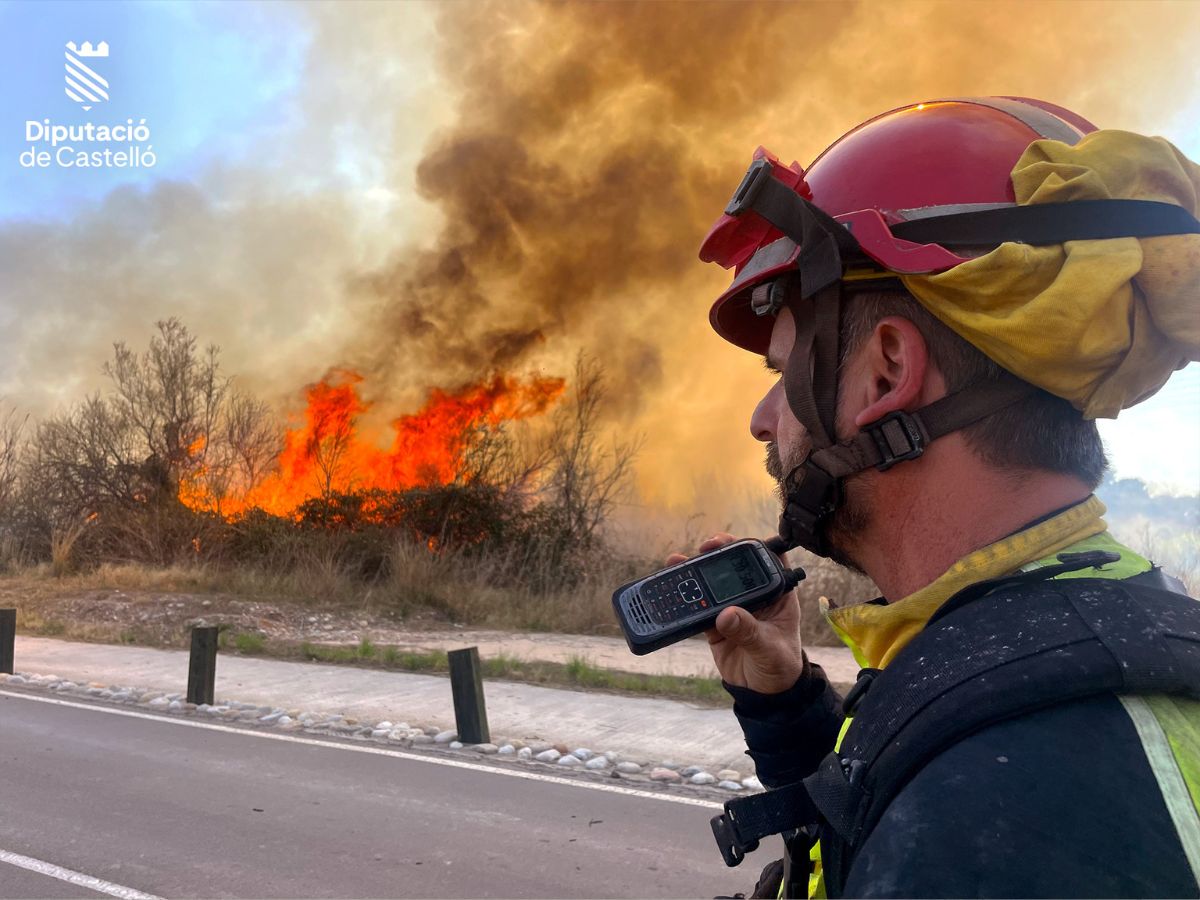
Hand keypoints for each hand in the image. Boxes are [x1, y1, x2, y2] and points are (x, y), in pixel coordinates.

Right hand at [665, 533, 804, 693]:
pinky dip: (685, 598)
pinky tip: (672, 586)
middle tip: (705, 546)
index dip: (753, 547)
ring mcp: (734, 609)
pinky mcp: (716, 623)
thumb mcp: (768, 648)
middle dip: (719, 553)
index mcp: (776, 596)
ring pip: (713, 583)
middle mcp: (755, 597)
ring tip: (679, 560)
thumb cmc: (780, 667)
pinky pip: (699, 606)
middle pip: (735, 567)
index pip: (768, 561)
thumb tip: (726, 615)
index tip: (735, 543)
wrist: (763, 695)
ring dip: (697, 571)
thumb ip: (749, 631)